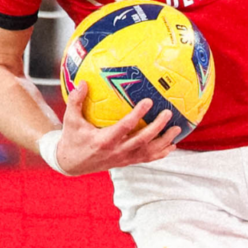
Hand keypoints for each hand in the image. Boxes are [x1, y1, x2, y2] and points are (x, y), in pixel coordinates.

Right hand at [53, 81, 180, 175]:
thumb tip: (83, 83)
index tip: (149, 102)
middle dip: (157, 127)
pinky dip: (160, 153)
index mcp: (104, 140)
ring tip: (177, 129)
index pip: (125, 126)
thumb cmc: (72, 139)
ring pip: (148, 152)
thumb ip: (76, 101)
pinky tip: (172, 146)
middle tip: (168, 113)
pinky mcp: (126, 162)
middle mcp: (117, 151)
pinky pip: (146, 159)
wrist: (71, 163)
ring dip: (164, 141)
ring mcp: (123, 158)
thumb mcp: (71, 120)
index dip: (138, 114)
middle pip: (142, 140)